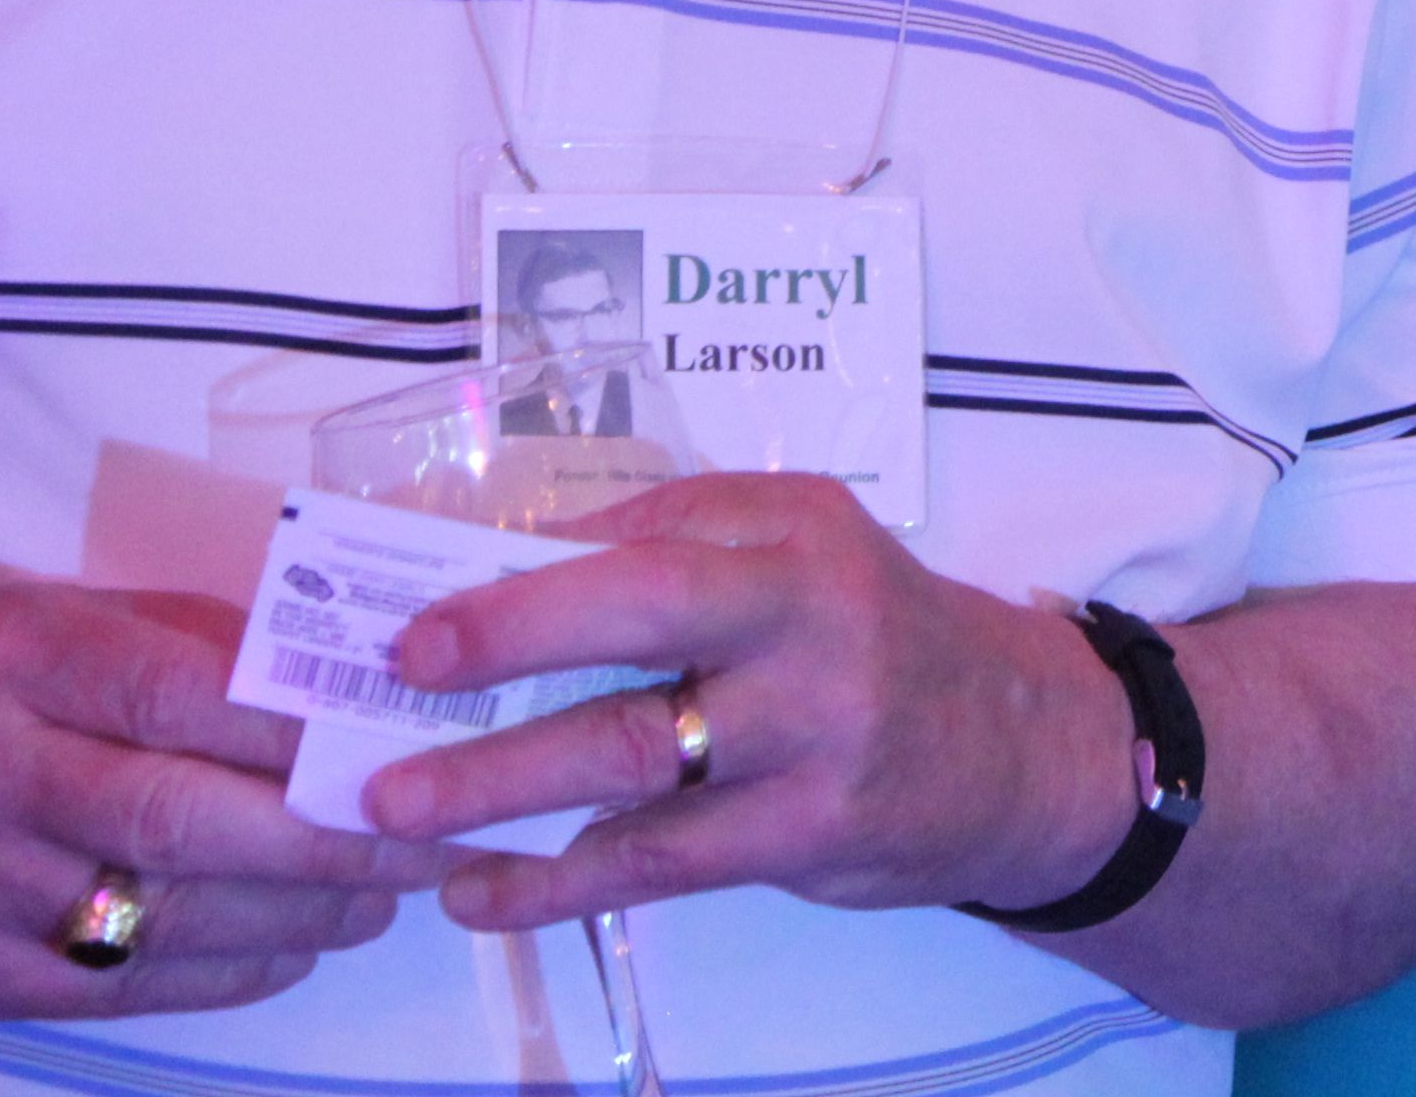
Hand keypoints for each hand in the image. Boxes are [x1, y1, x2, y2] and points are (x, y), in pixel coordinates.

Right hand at [0, 582, 443, 1018]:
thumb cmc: (5, 678)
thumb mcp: (87, 618)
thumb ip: (212, 643)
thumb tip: (365, 679)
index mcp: (16, 657)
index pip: (180, 691)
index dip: (301, 724)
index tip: (406, 738)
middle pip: (175, 818)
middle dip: (327, 837)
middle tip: (434, 839)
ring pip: (158, 914)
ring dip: (298, 913)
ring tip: (388, 892)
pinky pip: (118, 986)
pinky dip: (228, 972)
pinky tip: (301, 944)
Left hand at [360, 475, 1133, 933]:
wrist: (1021, 748)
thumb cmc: (875, 639)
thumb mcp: (805, 553)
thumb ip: (682, 547)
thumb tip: (500, 567)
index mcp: (797, 529)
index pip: (649, 524)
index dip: (530, 559)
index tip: (419, 589)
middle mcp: (810, 614)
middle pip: (645, 610)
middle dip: (512, 634)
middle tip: (403, 664)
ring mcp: (813, 728)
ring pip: (632, 751)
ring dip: (499, 779)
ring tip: (394, 806)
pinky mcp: (807, 829)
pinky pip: (658, 860)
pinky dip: (556, 881)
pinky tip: (481, 891)